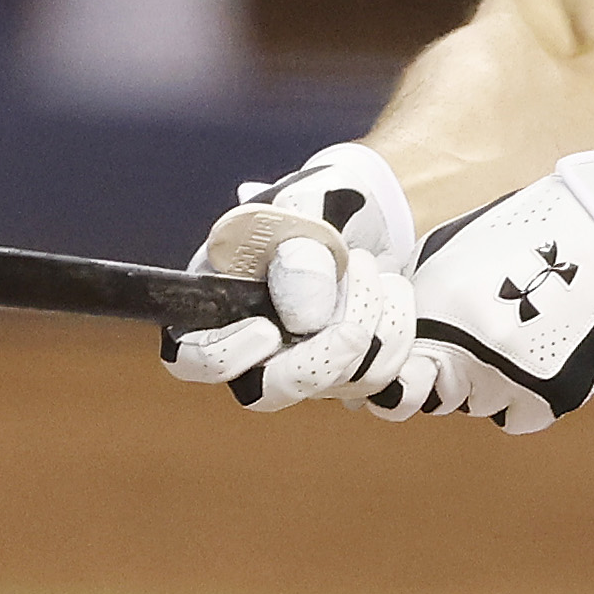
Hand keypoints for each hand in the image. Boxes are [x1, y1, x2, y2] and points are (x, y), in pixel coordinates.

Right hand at [165, 142, 417, 413]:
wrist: (372, 205)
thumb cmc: (319, 202)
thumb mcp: (304, 206)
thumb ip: (297, 252)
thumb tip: (305, 322)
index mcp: (219, 302)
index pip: (193, 360)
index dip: (224, 358)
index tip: (266, 328)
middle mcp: (259, 347)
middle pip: (269, 392)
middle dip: (318, 360)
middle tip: (351, 317)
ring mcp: (309, 365)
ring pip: (337, 387)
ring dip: (368, 326)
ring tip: (371, 264)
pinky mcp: (358, 371)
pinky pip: (385, 386)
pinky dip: (400, 341)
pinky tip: (396, 294)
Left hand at [367, 139, 593, 437]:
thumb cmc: (528, 233)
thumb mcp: (451, 253)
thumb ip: (418, 302)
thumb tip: (384, 348)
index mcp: (435, 312)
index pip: (393, 380)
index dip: (395, 383)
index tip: (400, 380)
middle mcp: (467, 351)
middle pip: (437, 395)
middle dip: (449, 374)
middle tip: (478, 339)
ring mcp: (510, 378)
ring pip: (478, 404)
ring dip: (488, 382)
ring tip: (519, 335)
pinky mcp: (551, 395)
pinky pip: (516, 415)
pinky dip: (522, 396)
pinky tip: (538, 355)